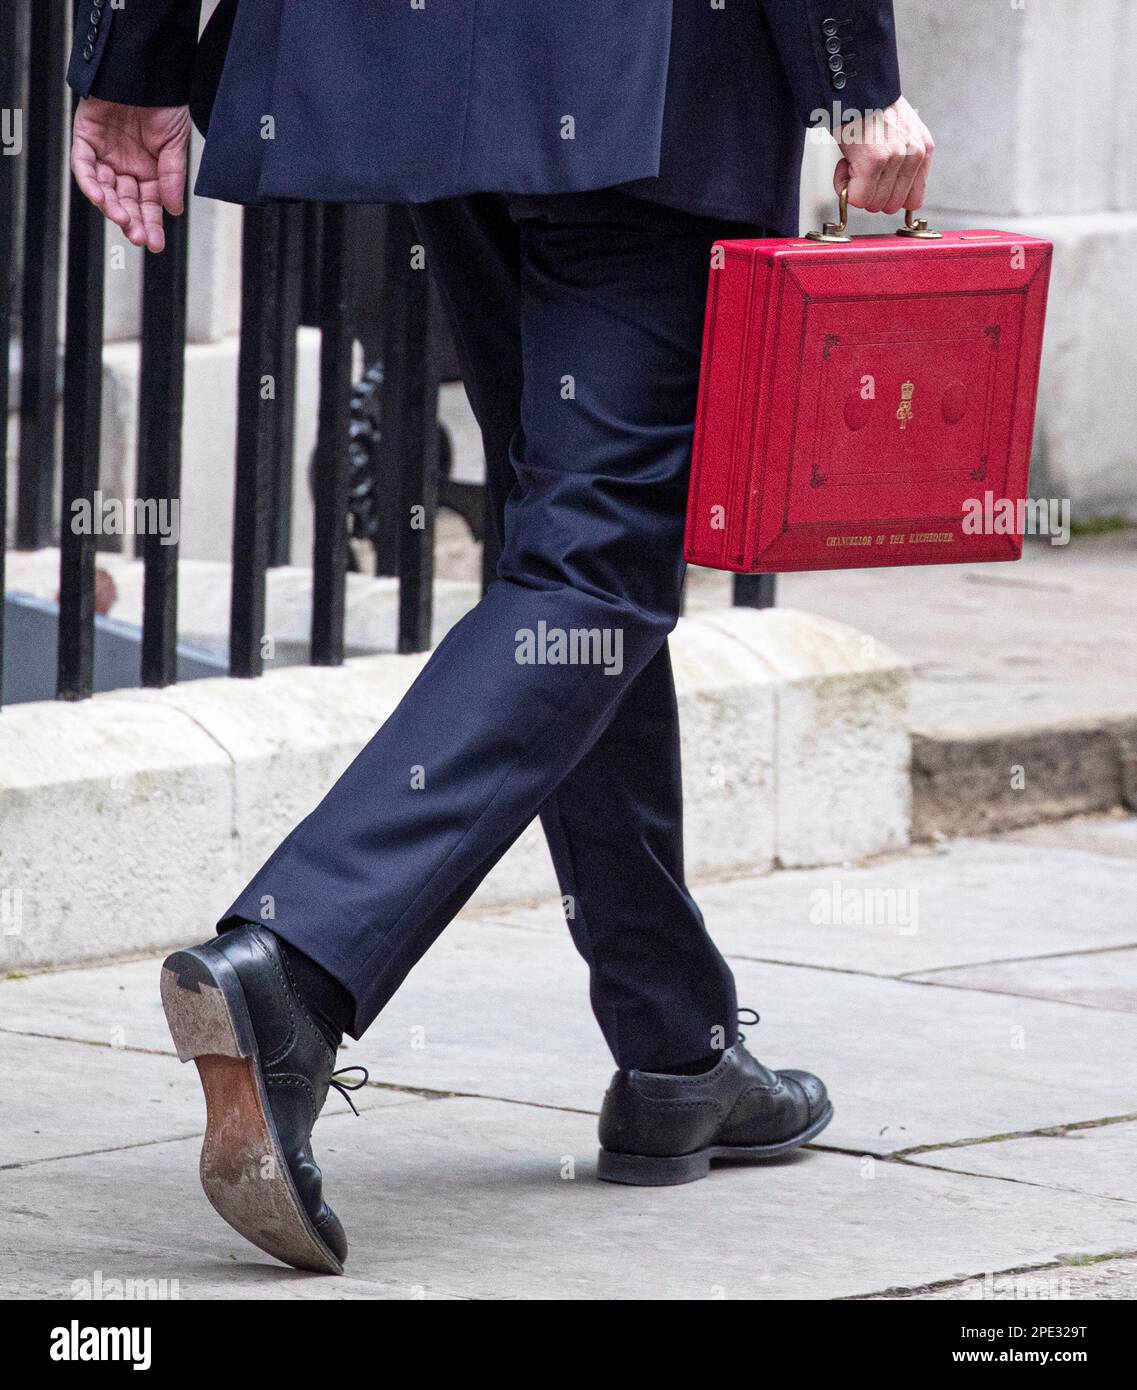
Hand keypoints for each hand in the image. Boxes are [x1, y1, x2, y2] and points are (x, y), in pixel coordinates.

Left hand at [70, 97, 191, 253]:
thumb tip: (173, 210)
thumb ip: (172, 176)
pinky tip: (99, 196)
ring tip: (121, 218)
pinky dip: (89, 181)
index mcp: (150, 172)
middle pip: (126, 202)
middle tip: (137, 236)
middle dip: (132, 220)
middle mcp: (126, 167)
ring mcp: (105, 154)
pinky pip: (84, 165)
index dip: (152, 225)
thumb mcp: (175, 143)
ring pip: (104, 189)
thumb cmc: (164, 102)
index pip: (149, 206)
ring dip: (111, 205)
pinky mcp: (86, 138)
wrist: (144, 68)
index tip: (155, 244)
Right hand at [834, 96, 933, 215]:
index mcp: (924, 149)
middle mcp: (915, 153)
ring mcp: (896, 158)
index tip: (876, 182)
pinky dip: (843, 187)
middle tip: (860, 168)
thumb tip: (887, 201)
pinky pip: (857, 198)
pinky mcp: (874, 161)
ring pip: (873, 204)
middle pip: (890, 206)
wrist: (853, 85)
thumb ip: (903, 164)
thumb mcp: (900, 133)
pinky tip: (844, 164)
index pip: (913, 200)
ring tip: (852, 161)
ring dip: (855, 188)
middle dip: (870, 193)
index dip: (888, 196)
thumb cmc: (869, 109)